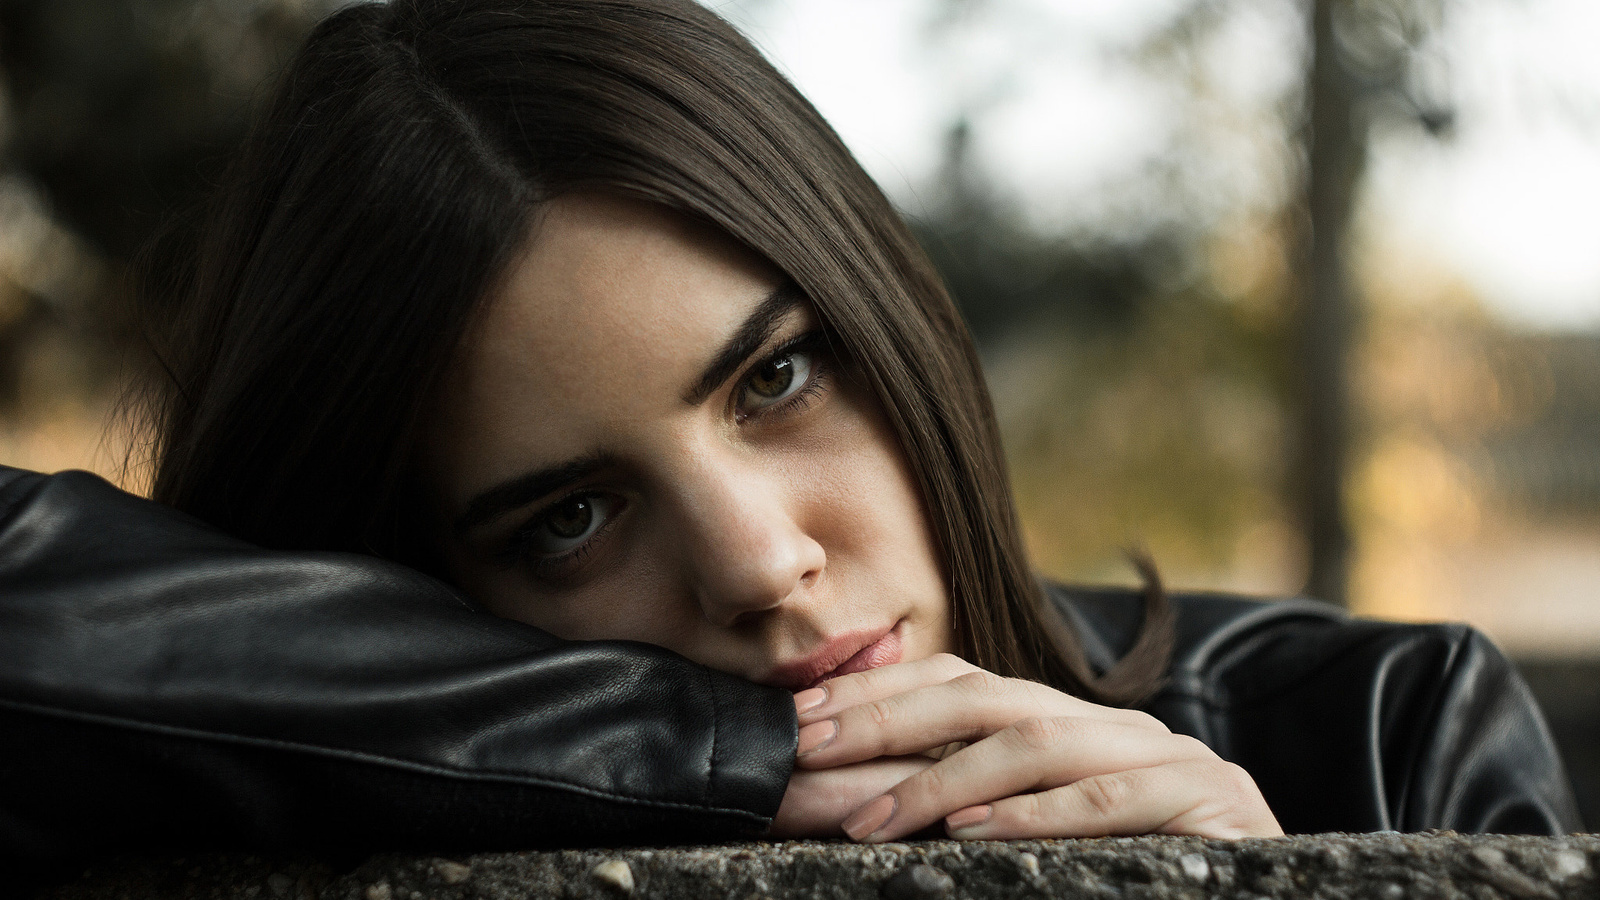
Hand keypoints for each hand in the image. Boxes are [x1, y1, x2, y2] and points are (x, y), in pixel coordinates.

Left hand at [791, 653, 1282, 841]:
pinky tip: (971, 834)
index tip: (799, 723)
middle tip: (809, 751)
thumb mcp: (1043, 837)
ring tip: (871, 820)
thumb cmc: (1142, 877)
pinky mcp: (1209, 804)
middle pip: (985, 697)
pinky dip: (1032, 816)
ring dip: (942, 780)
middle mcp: (1114, 728)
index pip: (961, 684)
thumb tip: (857, 801)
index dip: (876, 696)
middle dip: (886, 718)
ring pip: (1038, 742)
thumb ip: (971, 807)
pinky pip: (1106, 801)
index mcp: (1072, 728)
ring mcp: (1166, 759)